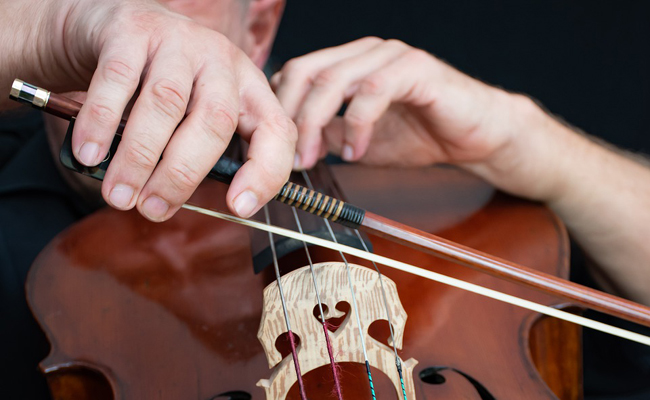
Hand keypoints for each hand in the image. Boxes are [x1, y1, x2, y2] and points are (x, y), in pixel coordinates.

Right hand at [3, 0, 295, 220]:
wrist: (115, 27)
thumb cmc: (159, 85)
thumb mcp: (194, 114)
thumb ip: (198, 153)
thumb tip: (168, 205)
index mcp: (249, 88)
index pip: (276, 130)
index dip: (265, 172)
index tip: (238, 208)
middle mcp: (222, 61)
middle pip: (216, 121)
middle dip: (182, 174)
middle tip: (151, 209)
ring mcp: (181, 41)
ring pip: (167, 102)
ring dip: (140, 157)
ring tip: (118, 195)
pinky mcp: (134, 28)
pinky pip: (118, 80)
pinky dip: (102, 123)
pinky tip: (89, 154)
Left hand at [272, 37, 564, 201]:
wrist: (478, 137)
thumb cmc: (422, 135)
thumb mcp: (358, 140)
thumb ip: (326, 135)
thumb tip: (290, 144)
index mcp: (349, 63)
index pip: (296, 72)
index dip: (279, 109)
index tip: (274, 149)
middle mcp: (366, 52)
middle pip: (306, 71)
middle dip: (290, 117)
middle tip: (289, 158)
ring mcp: (391, 57)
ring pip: (334, 79)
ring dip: (315, 123)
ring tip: (314, 159)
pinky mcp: (417, 69)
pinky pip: (374, 92)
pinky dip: (356, 125)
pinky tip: (356, 151)